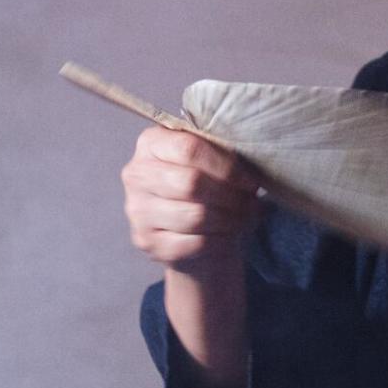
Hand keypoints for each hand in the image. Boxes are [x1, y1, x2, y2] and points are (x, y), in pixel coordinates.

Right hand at [121, 126, 262, 267]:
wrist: (191, 228)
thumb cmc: (206, 184)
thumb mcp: (213, 160)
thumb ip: (223, 155)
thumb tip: (247, 171)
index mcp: (152, 143)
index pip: (189, 149)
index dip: (226, 167)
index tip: (248, 180)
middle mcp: (137, 174)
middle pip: (191, 183)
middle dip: (229, 195)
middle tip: (249, 202)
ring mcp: (138, 211)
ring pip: (195, 216)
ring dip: (230, 219)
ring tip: (245, 217)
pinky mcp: (148, 242)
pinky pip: (194, 243)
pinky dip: (221, 241)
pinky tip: (229, 235)